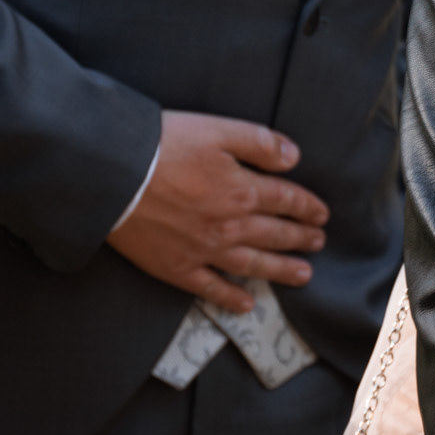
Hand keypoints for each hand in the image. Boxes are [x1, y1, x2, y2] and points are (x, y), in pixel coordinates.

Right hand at [106, 111, 327, 312]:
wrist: (112, 176)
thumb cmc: (162, 147)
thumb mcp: (217, 130)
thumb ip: (259, 143)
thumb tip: (293, 157)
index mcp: (243, 190)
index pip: (286, 200)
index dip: (307, 207)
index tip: (322, 215)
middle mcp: (230, 226)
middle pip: (276, 234)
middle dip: (301, 238)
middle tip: (318, 243)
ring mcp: (205, 251)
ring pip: (253, 264)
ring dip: (281, 270)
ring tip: (304, 275)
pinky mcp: (177, 268)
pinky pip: (211, 289)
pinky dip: (231, 297)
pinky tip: (247, 304)